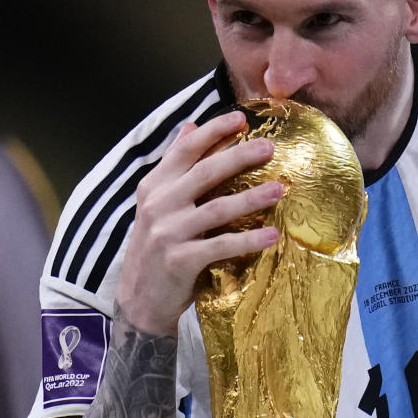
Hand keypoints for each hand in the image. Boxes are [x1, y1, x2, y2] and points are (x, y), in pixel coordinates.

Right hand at [115, 111, 281, 336]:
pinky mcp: (180, 261)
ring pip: (216, 208)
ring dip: (251, 198)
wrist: (138, 299)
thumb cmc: (155, 246)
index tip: (240, 118)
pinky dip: (247, 240)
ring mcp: (168, 233)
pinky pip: (220, 246)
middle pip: (205, 172)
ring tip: (279, 189)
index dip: (212, 130)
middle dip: (239, 156)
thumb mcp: (157, 202)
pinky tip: (271, 234)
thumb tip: (190, 125)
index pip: (185, 149)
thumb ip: (174, 164)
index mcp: (155, 185)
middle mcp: (159, 204)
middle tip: (269, 147)